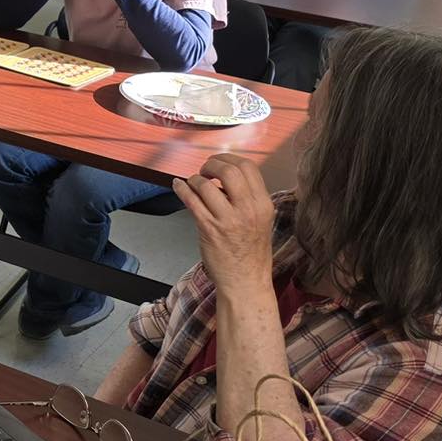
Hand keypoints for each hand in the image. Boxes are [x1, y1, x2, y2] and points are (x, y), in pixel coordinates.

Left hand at [171, 154, 276, 294]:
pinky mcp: (209, 229)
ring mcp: (228, 220)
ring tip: (193, 183)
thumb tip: (225, 177)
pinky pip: (191, 200)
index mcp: (263, 204)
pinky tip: (178, 185)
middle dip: (211, 165)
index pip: (248, 167)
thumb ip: (247, 198)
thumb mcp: (261, 220)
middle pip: (228, 170)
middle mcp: (248, 209)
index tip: (219, 161)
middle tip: (205, 170)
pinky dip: (182, 189)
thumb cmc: (251, 252)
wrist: (246, 282)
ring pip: (206, 185)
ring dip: (195, 180)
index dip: (229, 158)